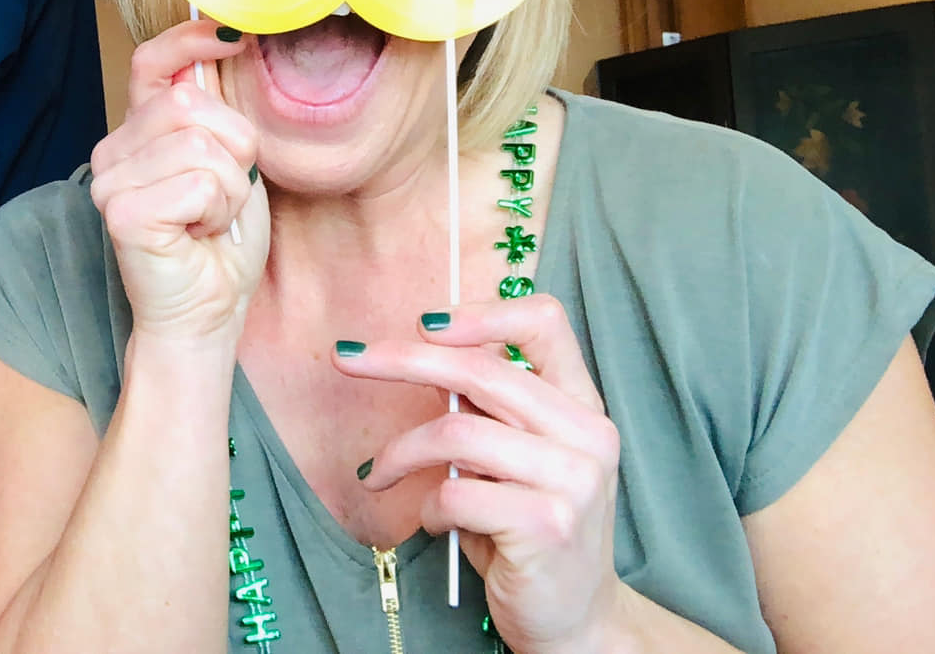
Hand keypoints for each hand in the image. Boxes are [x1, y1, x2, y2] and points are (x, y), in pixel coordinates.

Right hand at [90, 21, 265, 347]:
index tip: (232, 36)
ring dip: (231, 187)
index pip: (151, 63)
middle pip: (191, 103)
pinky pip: (200, 183)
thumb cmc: (220, 244)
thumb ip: (218, 115)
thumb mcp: (231, 163)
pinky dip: (219, 211)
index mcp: (139, 131)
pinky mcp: (122, 212)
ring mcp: (112, 180)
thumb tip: (228, 46)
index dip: (190, 41)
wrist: (206, 314)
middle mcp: (114, 149)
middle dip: (235, 146)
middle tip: (228, 192)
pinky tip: (200, 234)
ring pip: (201, 144)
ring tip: (213, 218)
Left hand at [337, 296, 622, 653]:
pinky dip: (427, 508)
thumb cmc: (529, 528)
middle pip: (481, 369)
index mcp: (582, 405)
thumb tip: (417, 350)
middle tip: (347, 358)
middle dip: (401, 358)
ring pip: (456, 433)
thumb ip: (487, 408)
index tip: (423, 323)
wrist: (575, 621)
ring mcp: (573, 480)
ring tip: (378, 475)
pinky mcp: (546, 525)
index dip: (480, 313)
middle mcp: (588, 434)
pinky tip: (432, 522)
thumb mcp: (516, 457)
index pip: (545, 322)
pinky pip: (455, 494)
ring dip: (400, 453)